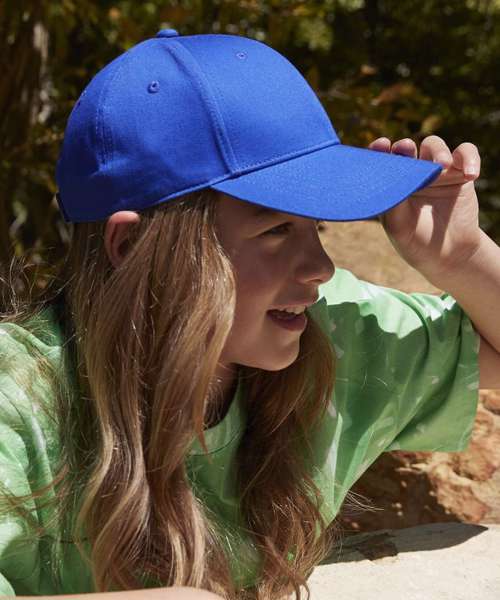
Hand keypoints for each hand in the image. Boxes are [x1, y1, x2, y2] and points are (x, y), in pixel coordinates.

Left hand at [368, 135, 481, 286]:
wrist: (446, 255)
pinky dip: (470, 159)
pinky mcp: (460, 173)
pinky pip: (465, 154)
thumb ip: (393, 203)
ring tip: (442, 165)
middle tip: (405, 148)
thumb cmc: (416, 242)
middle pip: (407, 149)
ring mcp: (436, 171)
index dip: (379, 150)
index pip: (383, 161)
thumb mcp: (399, 226)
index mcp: (391, 184)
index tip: (379, 146)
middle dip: (405, 147)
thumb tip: (388, 180)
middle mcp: (411, 173)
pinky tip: (471, 174)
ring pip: (434, 146)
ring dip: (437, 151)